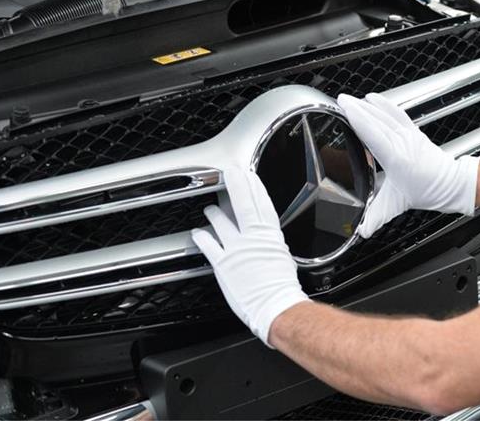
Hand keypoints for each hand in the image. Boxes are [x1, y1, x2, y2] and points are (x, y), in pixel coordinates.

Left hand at [191, 166, 309, 346]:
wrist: (276, 306)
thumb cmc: (282, 288)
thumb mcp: (282, 257)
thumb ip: (271, 245)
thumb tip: (267, 240)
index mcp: (270, 236)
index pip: (262, 205)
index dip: (254, 188)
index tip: (249, 175)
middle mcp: (252, 239)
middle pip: (243, 205)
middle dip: (237, 186)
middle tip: (230, 172)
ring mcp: (236, 249)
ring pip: (221, 222)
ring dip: (214, 212)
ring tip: (210, 208)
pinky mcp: (223, 264)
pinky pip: (208, 245)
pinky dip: (201, 237)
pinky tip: (197, 232)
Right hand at [337, 93, 478, 237]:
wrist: (452, 184)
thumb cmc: (427, 191)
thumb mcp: (396, 206)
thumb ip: (375, 217)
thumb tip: (360, 231)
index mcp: (396, 159)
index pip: (373, 134)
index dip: (358, 119)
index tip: (345, 109)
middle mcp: (402, 143)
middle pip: (376, 120)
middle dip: (357, 109)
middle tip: (339, 101)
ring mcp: (408, 135)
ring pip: (385, 115)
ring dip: (366, 106)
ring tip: (349, 100)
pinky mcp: (412, 131)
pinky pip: (396, 113)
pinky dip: (384, 104)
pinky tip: (373, 99)